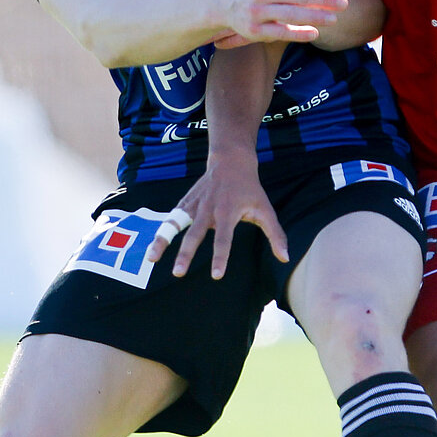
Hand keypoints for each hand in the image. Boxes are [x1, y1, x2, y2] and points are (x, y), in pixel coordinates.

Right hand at [145, 155, 288, 279]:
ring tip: (151, 259)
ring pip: (174, 225)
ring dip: (162, 242)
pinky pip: (170, 219)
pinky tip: (153, 248)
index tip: (216, 275)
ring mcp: (193, 206)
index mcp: (227, 213)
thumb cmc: (250, 189)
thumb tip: (285, 258)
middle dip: (185, 254)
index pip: (224, 240)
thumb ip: (275, 235)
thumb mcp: (265, 210)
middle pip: (194, 235)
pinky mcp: (184, 203)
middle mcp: (208, 210)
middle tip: (178, 273)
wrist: (230, 161)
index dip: (220, 257)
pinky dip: (161, 232)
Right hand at [192, 0, 348, 45]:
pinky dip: (299, 34)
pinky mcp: (254, 29)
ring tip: (334, 19)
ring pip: (293, 15)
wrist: (220, 1)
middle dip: (324, 1)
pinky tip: (314, 34)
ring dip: (316, 17)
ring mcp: (258, 11)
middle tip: (343, 4)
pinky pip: (281, 33)